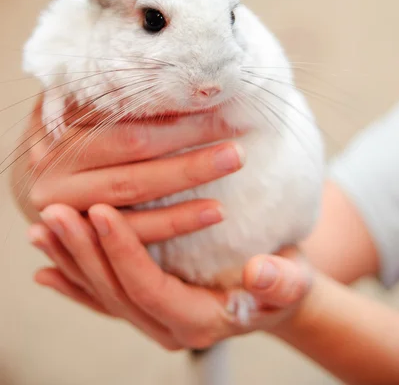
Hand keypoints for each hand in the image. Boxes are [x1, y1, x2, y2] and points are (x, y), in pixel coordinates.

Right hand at [12, 95, 244, 224]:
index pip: (122, 114)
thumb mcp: (71, 104)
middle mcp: (55, 166)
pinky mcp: (83, 239)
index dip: (171, 110)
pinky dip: (177, 222)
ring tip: (234, 160)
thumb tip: (168, 62)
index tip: (215, 99)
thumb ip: (102, 88)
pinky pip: (135, 231)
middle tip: (236, 128)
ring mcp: (64, 206)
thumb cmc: (63, 135)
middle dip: (190, 139)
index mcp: (54, 126)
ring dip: (189, 175)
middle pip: (133, 150)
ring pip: (135, 191)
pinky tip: (215, 211)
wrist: (28, 185)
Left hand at [29, 204, 310, 350]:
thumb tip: (261, 274)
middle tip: (56, 212)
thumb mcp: (292, 280)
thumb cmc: (284, 283)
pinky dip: (73, 282)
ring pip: (101, 293)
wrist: (276, 294)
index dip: (123, 251)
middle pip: (114, 291)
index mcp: (198, 321)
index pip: (148, 287)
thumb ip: (280, 282)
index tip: (101, 210)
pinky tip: (48, 267)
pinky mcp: (145, 304)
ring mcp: (152, 318)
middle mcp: (166, 326)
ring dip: (70, 260)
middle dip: (83, 251)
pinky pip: (102, 298)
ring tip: (43, 228)